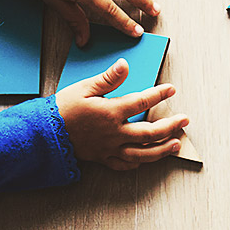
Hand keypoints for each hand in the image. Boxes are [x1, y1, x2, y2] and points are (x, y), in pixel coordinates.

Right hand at [56, 60, 187, 170]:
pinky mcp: (103, 158)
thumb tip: (125, 65)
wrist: (44, 133)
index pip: (141, 101)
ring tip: (176, 144)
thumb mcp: (84, 88)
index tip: (171, 90)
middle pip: (150, 132)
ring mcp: (110, 148)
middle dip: (171, 126)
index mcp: (110, 112)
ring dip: (162, 150)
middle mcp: (114, 133)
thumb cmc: (63, 108)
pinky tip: (147, 159)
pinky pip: (125, 165)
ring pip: (142, 153)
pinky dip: (138, 163)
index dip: (159, 94)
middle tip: (185, 121)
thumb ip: (108, 78)